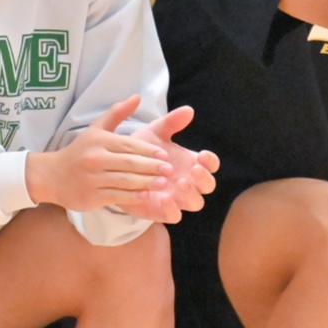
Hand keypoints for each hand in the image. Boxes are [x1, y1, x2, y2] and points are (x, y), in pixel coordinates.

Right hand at [25, 95, 175, 215]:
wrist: (52, 176)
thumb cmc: (79, 151)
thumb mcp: (96, 129)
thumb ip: (117, 113)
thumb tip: (137, 97)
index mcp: (99, 140)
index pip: (129, 145)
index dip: (148, 151)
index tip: (165, 155)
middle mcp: (95, 158)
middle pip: (129, 163)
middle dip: (151, 167)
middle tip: (170, 170)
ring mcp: (92, 178)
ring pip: (125, 180)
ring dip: (146, 182)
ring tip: (163, 184)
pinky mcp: (91, 196)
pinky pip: (116, 196)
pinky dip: (132, 196)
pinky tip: (145, 196)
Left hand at [129, 105, 219, 223]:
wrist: (116, 168)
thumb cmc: (140, 150)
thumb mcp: (155, 133)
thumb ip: (171, 123)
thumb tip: (188, 110)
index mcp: (191, 163)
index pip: (211, 165)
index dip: (211, 162)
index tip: (202, 155)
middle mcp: (188, 182)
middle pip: (208, 186)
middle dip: (205, 179)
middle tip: (194, 170)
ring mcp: (177, 198)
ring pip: (196, 203)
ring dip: (192, 194)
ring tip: (182, 183)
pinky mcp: (162, 211)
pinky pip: (174, 216)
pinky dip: (173, 209)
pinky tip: (165, 198)